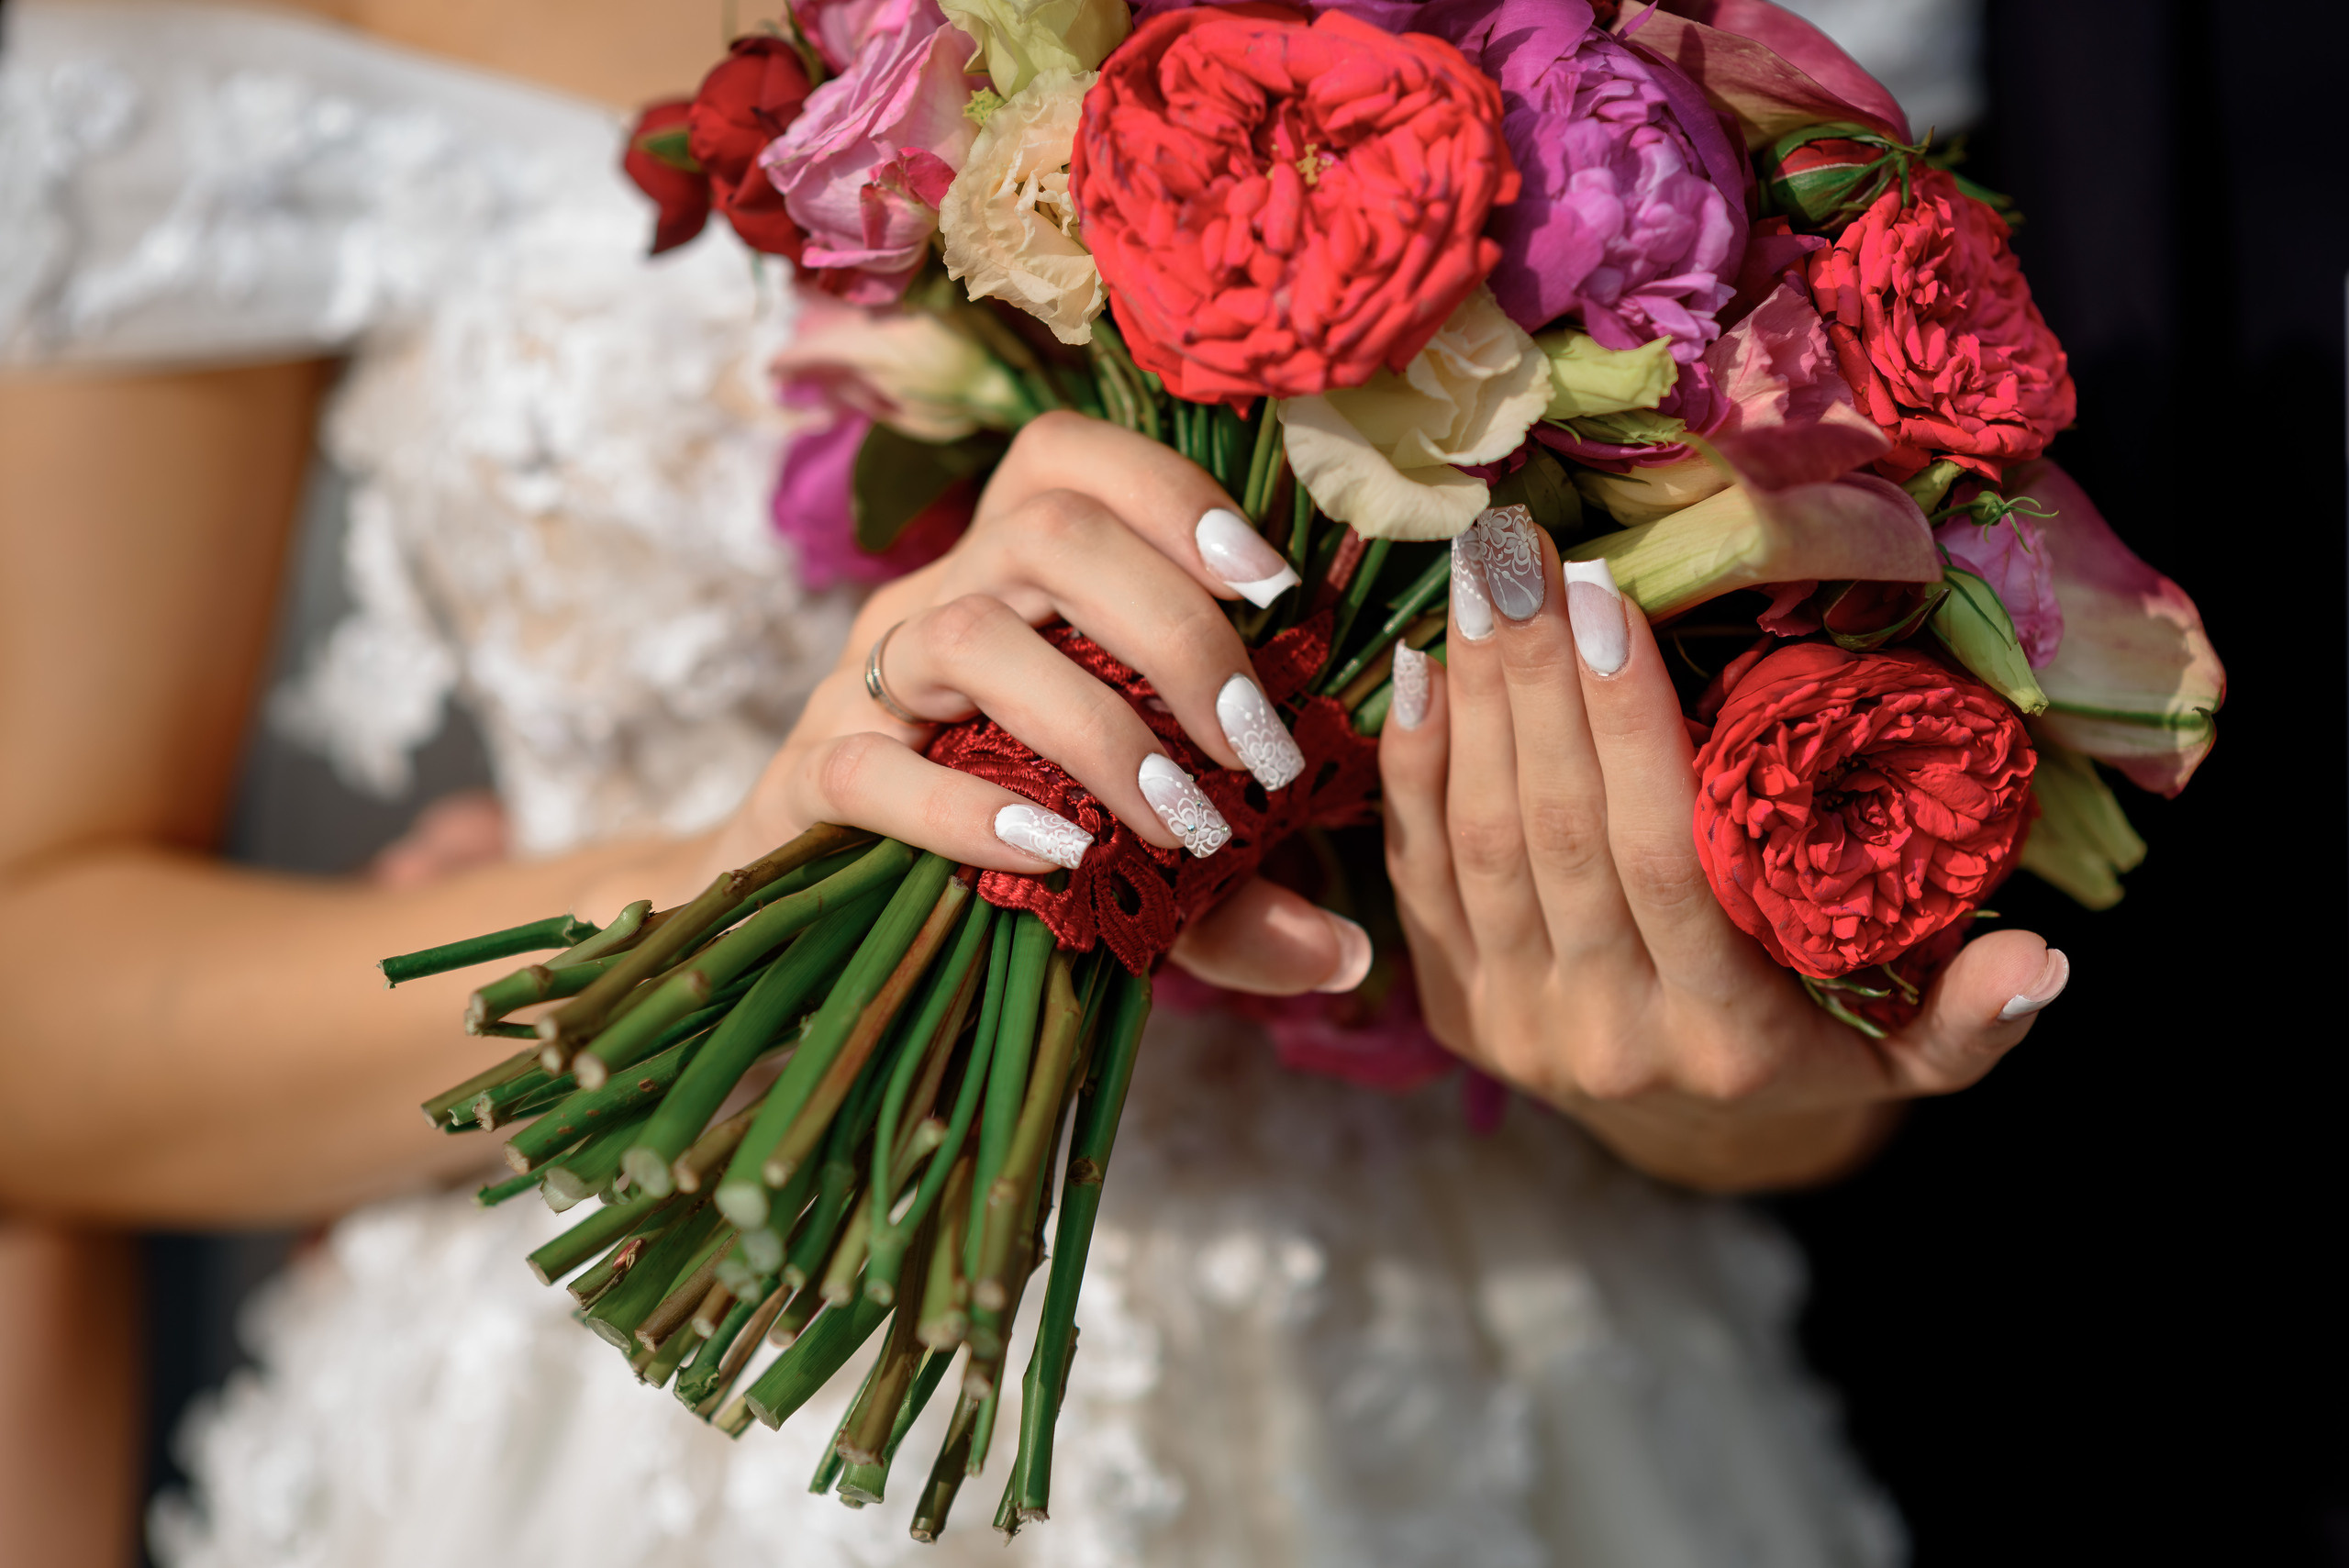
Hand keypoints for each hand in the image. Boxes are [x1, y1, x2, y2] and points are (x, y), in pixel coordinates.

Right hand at [690, 411, 1371, 996]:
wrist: (817, 927)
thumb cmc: (997, 856)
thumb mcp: (1134, 867)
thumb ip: (1233, 898)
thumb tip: (1349, 956)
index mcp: (1009, 578)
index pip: (1073, 461)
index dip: (1178, 497)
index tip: (1275, 588)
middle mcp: (933, 601)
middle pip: (1048, 534)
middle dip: (1178, 632)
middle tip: (1259, 751)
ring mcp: (860, 687)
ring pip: (969, 634)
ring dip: (1099, 726)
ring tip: (1178, 824)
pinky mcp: (809, 783)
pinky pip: (875, 769)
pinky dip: (974, 811)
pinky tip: (1061, 858)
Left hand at [1379, 512, 2070, 1191]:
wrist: (1685, 1130)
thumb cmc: (1812, 1047)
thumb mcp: (1907, 1051)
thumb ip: (1972, 1016)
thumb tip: (2045, 955)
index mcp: (1724, 1042)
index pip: (1660, 861)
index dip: (1625, 729)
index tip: (1605, 600)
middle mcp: (1605, 1039)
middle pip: (1555, 835)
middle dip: (1534, 682)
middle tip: (1522, 554)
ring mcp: (1514, 1024)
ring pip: (1477, 844)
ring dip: (1474, 704)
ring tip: (1478, 580)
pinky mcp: (1450, 1003)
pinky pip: (1417, 873)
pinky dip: (1413, 768)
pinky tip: (1421, 669)